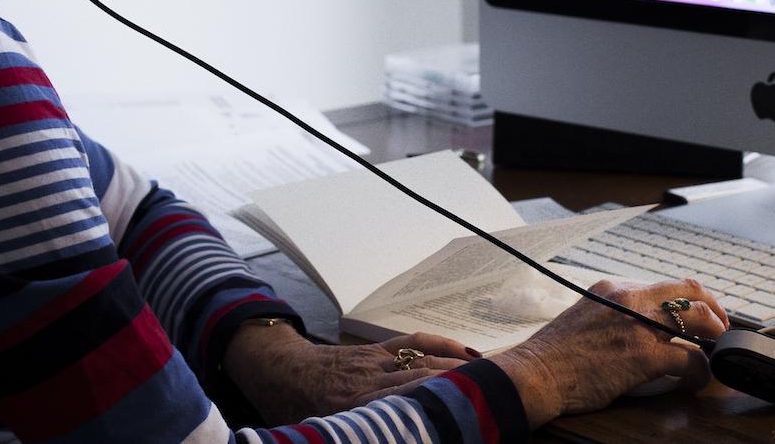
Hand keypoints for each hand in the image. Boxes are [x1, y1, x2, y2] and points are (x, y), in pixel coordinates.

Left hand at [221, 322, 474, 424]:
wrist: (276, 370)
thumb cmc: (296, 409)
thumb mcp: (323, 431)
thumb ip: (357, 430)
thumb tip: (400, 431)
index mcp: (356, 409)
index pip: (407, 409)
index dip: (438, 413)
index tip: (467, 419)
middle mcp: (371, 384)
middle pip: (426, 384)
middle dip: (463, 392)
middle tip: (498, 399)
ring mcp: (376, 361)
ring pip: (426, 362)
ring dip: (461, 371)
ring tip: (497, 380)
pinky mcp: (377, 349)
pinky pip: (415, 342)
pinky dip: (443, 345)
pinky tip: (468, 355)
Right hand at [489, 278, 728, 426]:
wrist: (536, 374)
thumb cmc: (555, 355)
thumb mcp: (585, 316)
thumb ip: (613, 314)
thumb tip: (638, 328)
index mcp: (614, 289)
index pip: (664, 286)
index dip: (688, 301)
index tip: (697, 316)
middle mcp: (629, 299)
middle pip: (689, 290)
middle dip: (714, 309)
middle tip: (720, 329)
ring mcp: (639, 326)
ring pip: (698, 317)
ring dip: (714, 336)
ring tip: (715, 354)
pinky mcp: (645, 356)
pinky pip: (691, 360)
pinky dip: (700, 372)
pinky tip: (694, 382)